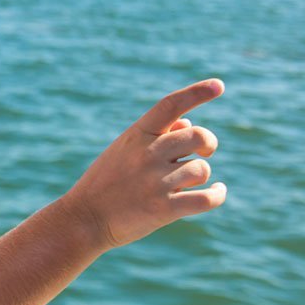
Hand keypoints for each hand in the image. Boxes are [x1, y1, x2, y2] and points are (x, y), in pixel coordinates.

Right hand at [67, 79, 225, 249]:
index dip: (196, 93)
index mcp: (137, 135)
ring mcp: (154, 182)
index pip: (170, 105)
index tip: (219, 85)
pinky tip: (218, 191)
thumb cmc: (106, 181)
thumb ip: (156, 135)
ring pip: (202, 170)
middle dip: (208, 143)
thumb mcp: (124, 149)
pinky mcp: (163, 210)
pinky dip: (218, 195)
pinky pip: (206, 199)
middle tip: (205, 152)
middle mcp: (147, 155)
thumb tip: (190, 123)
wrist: (85, 218)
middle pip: (198, 136)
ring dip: (201, 176)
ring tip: (187, 183)